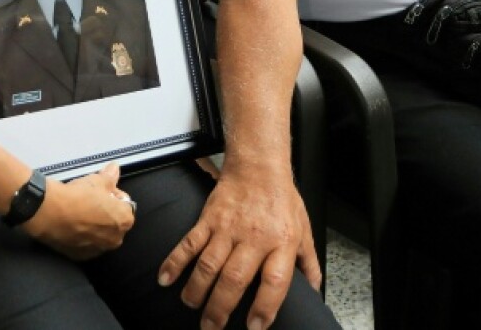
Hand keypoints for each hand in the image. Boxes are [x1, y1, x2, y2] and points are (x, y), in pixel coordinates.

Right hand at [22, 163, 135, 260]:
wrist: (50, 212)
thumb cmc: (78, 195)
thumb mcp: (97, 180)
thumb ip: (110, 176)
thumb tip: (115, 169)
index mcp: (124, 220)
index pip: (125, 205)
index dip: (113, 195)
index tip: (102, 190)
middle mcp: (115, 239)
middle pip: (113, 222)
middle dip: (105, 212)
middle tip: (90, 201)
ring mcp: (98, 250)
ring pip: (100, 234)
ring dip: (94, 225)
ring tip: (80, 212)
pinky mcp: (80, 256)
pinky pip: (86, 244)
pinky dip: (82, 236)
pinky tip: (72, 224)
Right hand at [159, 166, 320, 328]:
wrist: (258, 166)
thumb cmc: (281, 198)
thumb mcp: (303, 228)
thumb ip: (308, 262)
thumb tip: (314, 290)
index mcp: (281, 242)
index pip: (274, 281)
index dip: (265, 307)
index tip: (254, 327)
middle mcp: (254, 237)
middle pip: (234, 279)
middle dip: (220, 309)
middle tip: (211, 328)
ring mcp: (228, 228)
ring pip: (209, 265)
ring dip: (197, 290)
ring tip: (191, 306)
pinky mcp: (209, 218)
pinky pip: (189, 243)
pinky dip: (175, 261)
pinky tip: (166, 278)